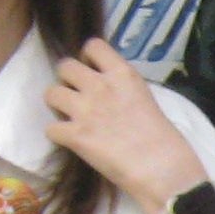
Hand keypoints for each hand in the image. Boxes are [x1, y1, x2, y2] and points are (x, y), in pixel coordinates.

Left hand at [45, 38, 208, 213]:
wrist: (162, 168)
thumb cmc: (164, 139)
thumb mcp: (145, 99)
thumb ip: (123, 90)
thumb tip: (109, 95)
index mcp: (123, 74)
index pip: (93, 45)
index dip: (87, 58)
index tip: (92, 72)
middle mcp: (100, 86)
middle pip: (64, 66)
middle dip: (67, 80)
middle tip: (77, 96)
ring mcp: (85, 110)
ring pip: (50, 93)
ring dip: (57, 105)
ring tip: (69, 117)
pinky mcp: (75, 136)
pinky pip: (50, 128)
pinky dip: (58, 136)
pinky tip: (70, 141)